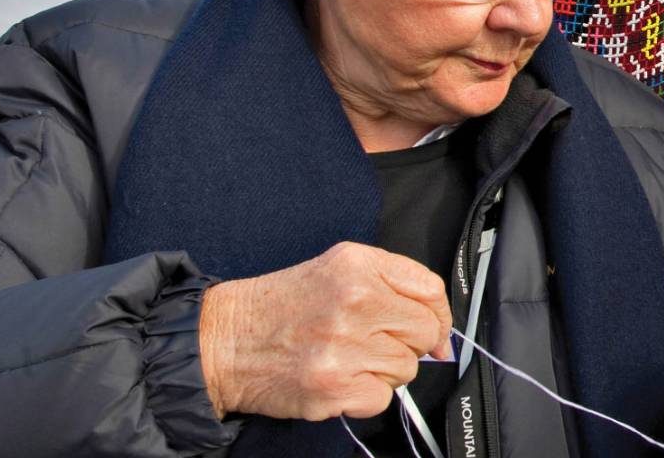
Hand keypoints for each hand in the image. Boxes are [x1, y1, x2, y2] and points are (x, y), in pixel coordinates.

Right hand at [198, 241, 452, 420]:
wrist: (224, 341)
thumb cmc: (280, 308)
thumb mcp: (335, 270)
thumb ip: (390, 287)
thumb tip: (439, 333)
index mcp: (358, 265)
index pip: (430, 290)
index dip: (438, 314)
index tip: (431, 329)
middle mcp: (355, 300)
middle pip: (425, 332)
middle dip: (407, 344)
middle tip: (374, 344)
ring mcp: (345, 345)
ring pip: (406, 368)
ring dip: (383, 371)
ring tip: (347, 359)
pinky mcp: (334, 385)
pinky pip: (382, 398)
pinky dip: (365, 395)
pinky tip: (338, 379)